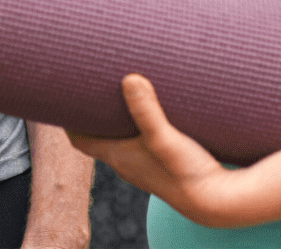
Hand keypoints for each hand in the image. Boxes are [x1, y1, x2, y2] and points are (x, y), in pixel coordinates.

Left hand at [68, 74, 241, 227]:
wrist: (218, 202)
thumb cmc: (188, 173)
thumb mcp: (165, 138)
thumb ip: (147, 111)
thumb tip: (128, 78)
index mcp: (118, 156)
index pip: (79, 139)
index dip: (67, 119)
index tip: (61, 94)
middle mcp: (126, 162)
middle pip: (97, 136)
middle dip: (91, 112)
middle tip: (89, 82)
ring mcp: (144, 165)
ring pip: (119, 138)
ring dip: (114, 118)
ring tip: (116, 89)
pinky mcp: (162, 164)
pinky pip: (138, 140)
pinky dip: (135, 124)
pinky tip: (149, 109)